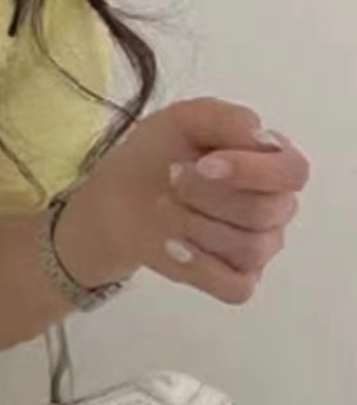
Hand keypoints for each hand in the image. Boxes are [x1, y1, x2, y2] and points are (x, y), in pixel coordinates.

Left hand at [60, 97, 311, 305]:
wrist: (112, 198)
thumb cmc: (155, 155)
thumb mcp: (182, 120)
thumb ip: (226, 119)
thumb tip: (262, 139)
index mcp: (270, 164)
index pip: (292, 172)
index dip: (251, 171)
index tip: (202, 164)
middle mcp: (274, 207)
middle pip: (264, 211)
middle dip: (205, 195)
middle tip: (171, 179)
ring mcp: (258, 248)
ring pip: (249, 248)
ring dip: (193, 225)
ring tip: (164, 208)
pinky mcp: (233, 280)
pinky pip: (234, 285)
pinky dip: (197, 265)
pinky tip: (168, 245)